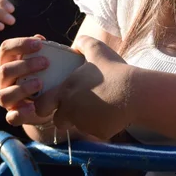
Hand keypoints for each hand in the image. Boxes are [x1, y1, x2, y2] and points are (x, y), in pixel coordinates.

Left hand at [0, 35, 136, 139]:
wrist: (134, 93)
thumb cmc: (114, 70)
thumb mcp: (98, 50)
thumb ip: (83, 43)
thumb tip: (76, 44)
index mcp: (65, 92)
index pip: (41, 106)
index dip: (45, 105)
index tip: (52, 102)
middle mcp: (70, 111)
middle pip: (59, 121)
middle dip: (64, 117)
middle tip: (76, 108)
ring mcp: (84, 124)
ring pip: (79, 126)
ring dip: (85, 119)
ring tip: (100, 106)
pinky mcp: (99, 133)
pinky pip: (97, 130)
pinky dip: (102, 124)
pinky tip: (113, 112)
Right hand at [0, 35, 52, 123]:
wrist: (46, 102)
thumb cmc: (44, 74)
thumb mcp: (42, 61)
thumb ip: (41, 50)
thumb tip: (40, 38)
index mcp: (8, 62)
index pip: (5, 49)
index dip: (20, 44)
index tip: (40, 44)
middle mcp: (3, 80)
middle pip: (5, 71)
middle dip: (25, 66)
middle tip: (46, 63)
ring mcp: (6, 98)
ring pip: (4, 95)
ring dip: (22, 88)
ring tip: (40, 83)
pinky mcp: (13, 115)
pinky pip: (11, 117)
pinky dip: (21, 113)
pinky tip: (34, 108)